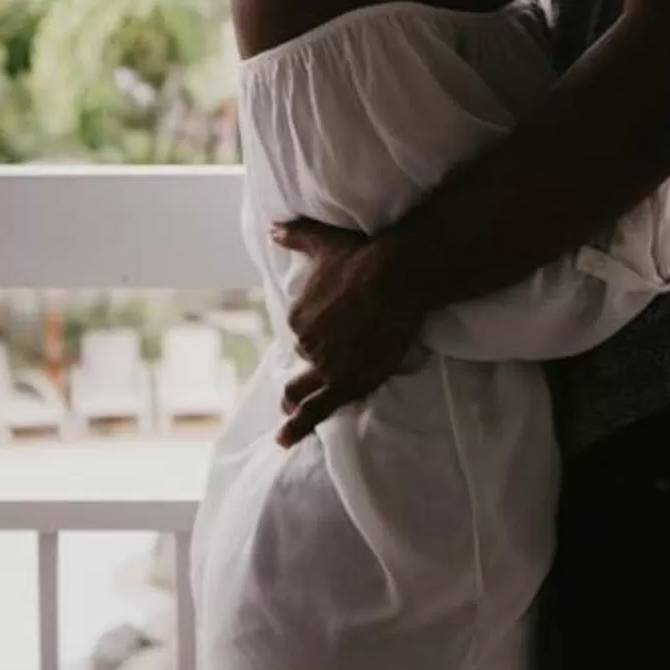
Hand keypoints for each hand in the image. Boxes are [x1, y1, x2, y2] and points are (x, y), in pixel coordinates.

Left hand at [270, 219, 426, 445]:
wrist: (397, 275)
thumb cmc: (362, 257)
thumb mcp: (322, 241)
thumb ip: (295, 236)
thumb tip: (272, 228)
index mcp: (298, 315)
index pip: (305, 332)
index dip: (322, 331)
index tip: (340, 325)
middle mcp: (307, 342)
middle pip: (311, 357)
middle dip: (321, 357)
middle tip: (337, 355)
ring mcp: (326, 365)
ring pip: (310, 385)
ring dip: (301, 393)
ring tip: (290, 405)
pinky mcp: (346, 382)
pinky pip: (316, 410)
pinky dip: (297, 427)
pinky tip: (284, 440)